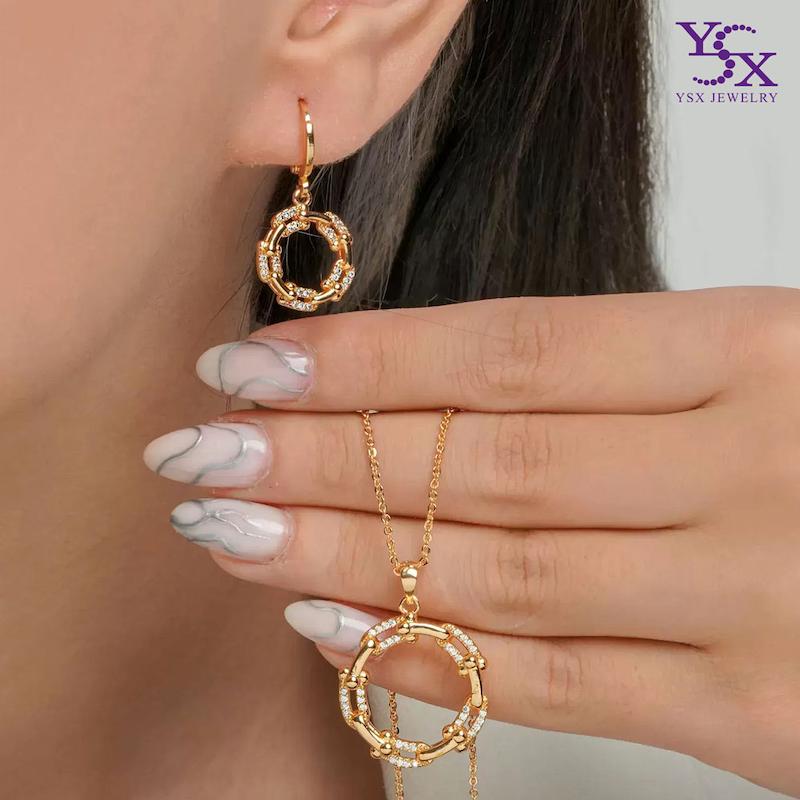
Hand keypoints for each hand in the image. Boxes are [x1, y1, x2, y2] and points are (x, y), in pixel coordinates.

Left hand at [145, 286, 799, 796]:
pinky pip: (558, 682)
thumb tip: (428, 393)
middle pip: (484, 462)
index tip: (252, 365)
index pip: (510, 350)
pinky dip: (433, 659)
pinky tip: (326, 629)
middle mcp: (752, 466)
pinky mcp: (763, 714)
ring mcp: (757, 596)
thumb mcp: (754, 366)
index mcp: (757, 348)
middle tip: (198, 450)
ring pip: (501, 573)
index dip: (368, 359)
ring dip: (343, 556)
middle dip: (320, 458)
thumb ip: (615, 382)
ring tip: (232, 530)